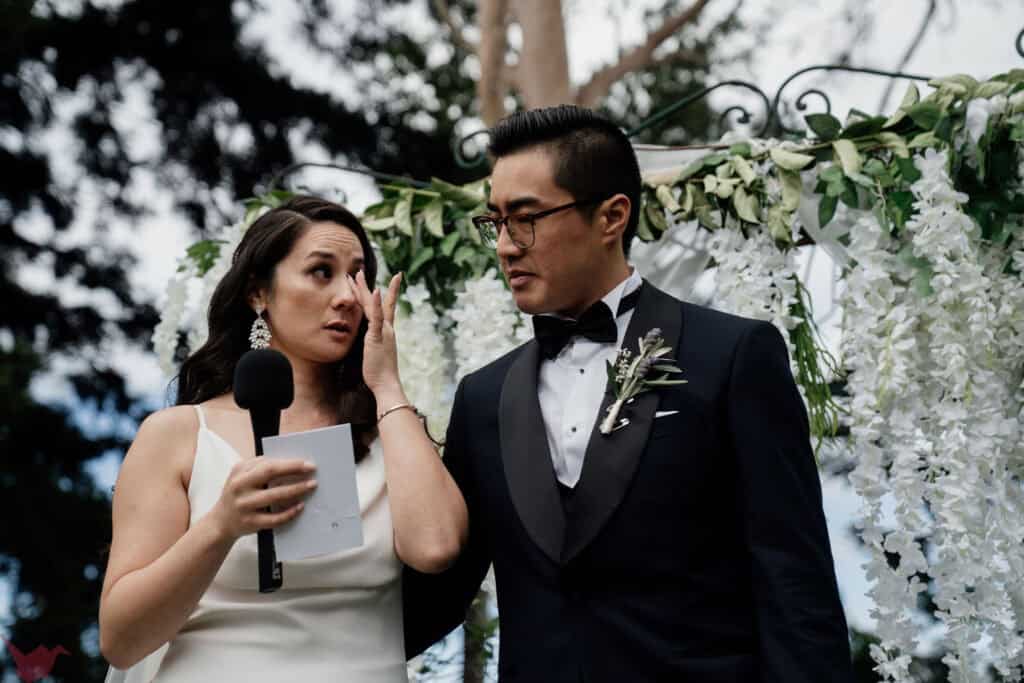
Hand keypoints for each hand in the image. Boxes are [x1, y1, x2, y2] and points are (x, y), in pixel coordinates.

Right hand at [209, 458, 316, 540]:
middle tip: (312, 470)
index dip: (288, 462)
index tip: (306, 462)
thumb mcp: (242, 477)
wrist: (221, 522)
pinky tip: (300, 507)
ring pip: (274, 495)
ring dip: (296, 489)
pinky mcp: (250, 522)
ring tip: (311, 485)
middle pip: (269, 473)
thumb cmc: (239, 495)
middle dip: (293, 470)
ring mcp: (244, 505)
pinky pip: (274, 518)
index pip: (267, 463)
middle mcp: (239, 486)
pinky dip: (289, 513)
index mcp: (239, 471)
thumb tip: (292, 464)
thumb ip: (261, 468)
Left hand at [351, 270, 402, 395]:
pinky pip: (376, 318)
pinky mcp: (377, 336)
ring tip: (357, 274)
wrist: (387, 383)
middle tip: (359, 271)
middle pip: (376, 302)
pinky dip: (377, 304)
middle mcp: (386, 328)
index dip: (385, 294)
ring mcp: (382, 331)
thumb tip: (367, 342)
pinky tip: (376, 291)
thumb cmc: (379, 373)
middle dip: (366, 286)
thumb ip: (372, 344)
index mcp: (385, 331)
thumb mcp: (375, 354)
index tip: (387, 280)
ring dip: (365, 289)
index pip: (386, 308)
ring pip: (373, 305)